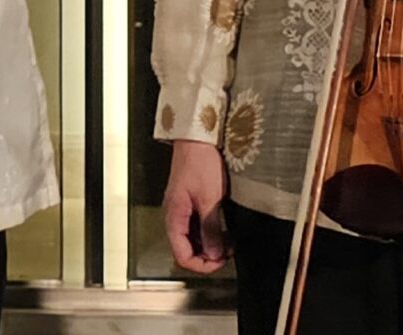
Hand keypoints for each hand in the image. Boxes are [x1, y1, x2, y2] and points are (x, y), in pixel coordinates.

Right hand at [163, 138, 228, 273]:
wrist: (196, 138)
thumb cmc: (199, 163)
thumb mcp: (210, 199)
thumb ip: (211, 229)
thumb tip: (215, 254)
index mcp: (174, 217)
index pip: (182, 255)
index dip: (202, 264)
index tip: (221, 262)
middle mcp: (174, 216)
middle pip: (185, 249)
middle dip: (207, 256)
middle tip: (228, 253)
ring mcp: (181, 209)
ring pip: (192, 239)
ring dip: (209, 245)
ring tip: (229, 243)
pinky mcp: (188, 203)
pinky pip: (196, 226)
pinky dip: (209, 233)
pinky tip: (223, 230)